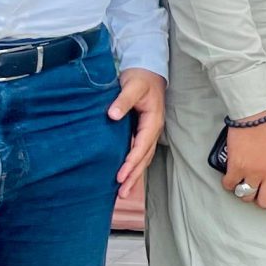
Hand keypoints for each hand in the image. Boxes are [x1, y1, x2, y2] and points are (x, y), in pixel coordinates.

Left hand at [111, 68, 165, 192]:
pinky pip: (139, 153)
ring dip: (134, 175)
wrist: (147, 72)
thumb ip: (123, 100)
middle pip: (144, 158)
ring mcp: (148, 132)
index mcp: (152, 121)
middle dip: (134, 176)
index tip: (120, 175)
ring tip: (122, 192)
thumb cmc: (140, 79)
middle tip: (121, 193)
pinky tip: (125, 176)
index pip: (142, 146)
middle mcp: (153, 130)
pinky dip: (133, 166)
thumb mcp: (132, 86)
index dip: (131, 162)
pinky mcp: (142, 132)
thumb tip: (112, 115)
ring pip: (143, 158)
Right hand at [222, 111, 265, 209]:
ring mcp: (253, 171)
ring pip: (247, 196)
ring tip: (244, 186)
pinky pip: (230, 185)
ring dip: (245, 193)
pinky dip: (229, 185)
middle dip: (262, 202)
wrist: (254, 114)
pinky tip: (231, 179)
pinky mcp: (236, 167)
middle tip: (259, 195)